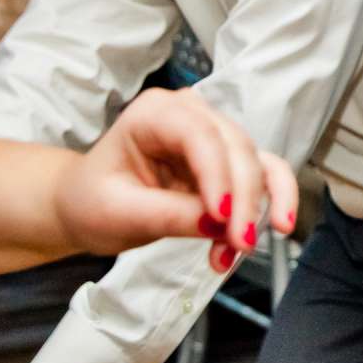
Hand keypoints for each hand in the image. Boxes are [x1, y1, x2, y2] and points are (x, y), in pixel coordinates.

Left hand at [57, 88, 298, 270]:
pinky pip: (264, 175)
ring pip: (256, 161)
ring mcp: (213, 136)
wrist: (88, 207)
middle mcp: (191, 115)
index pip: (199, 135)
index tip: (223, 219)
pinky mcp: (228, 162)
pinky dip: (271, 202)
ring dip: (259, 206)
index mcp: (155, 113)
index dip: (218, 175)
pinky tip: (274, 227)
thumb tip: (215, 224)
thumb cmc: (92, 201)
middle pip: (235, 148)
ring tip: (243, 249)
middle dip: (244, 198)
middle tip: (240, 245)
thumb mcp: (116, 212)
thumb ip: (165, 214)